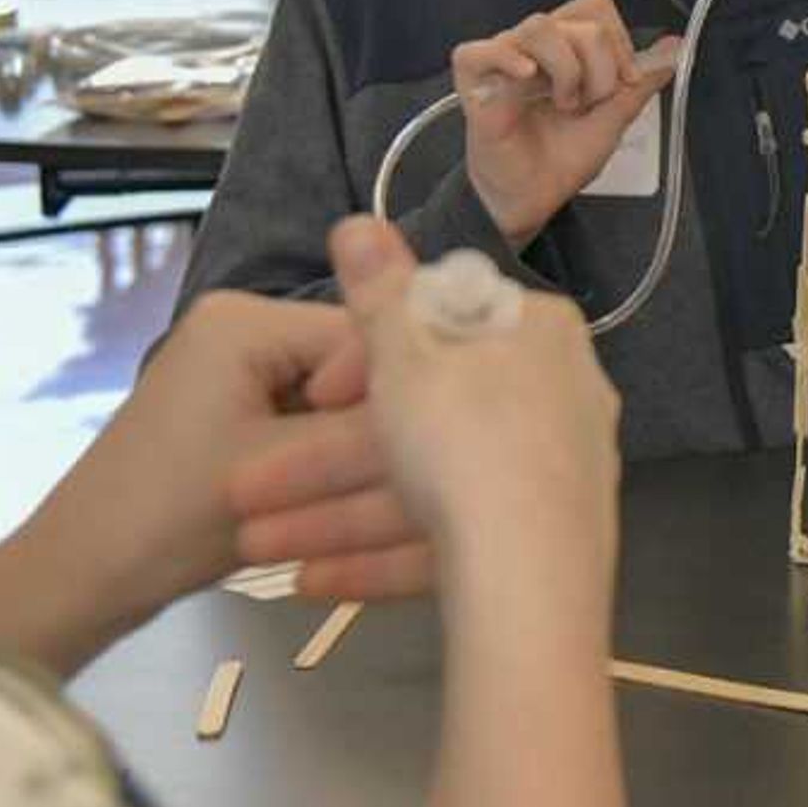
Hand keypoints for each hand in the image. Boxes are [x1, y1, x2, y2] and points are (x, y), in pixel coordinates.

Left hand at [0, 290, 388, 677]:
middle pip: (352, 364)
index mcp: (247, 318)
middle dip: (374, 424)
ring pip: (333, 396)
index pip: (367, 335)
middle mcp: (241, 323)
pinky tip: (337, 501)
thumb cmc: (174, 518)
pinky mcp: (228, 406)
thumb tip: (460, 401)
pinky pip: (302, 417)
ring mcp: (232, 365)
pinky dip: (319, 458)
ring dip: (349, 447)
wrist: (84, 578)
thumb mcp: (285, 472)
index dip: (399, 394)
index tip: (421, 457)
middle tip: (404, 484)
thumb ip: (369, 429)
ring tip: (369, 498)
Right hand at [238, 218, 625, 615]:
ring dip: (335, 515)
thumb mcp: (405, 355)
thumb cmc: (464, 442)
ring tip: (257, 545)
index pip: (437, 329)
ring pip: (426, 486)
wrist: (530, 578)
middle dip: (322, 458)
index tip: (309, 396)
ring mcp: (555, 475)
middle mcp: (558, 396)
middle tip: (249, 490)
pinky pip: (450, 540)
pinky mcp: (543, 544)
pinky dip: (382, 558)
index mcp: (536, 333)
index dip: (359, 361)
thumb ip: (377, 293)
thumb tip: (358, 223)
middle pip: (421, 419)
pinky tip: (313, 583)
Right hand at [451, 0, 681, 247]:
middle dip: (601, 64)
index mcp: (566, 46)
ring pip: (539, 27)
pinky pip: (479, 50)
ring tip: (564, 105)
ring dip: (566, 69)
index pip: (595, 8)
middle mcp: (534, 46)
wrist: (533, 198)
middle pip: (577, 19)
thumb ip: (641, 82)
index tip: (624, 84)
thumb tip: (675, 46)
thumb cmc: (564, 157)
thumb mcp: (614, 117)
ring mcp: (503, 60)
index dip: (618, 42)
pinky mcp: (474, 83)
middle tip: (591, 103)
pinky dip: (506, 58)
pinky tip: (526, 77)